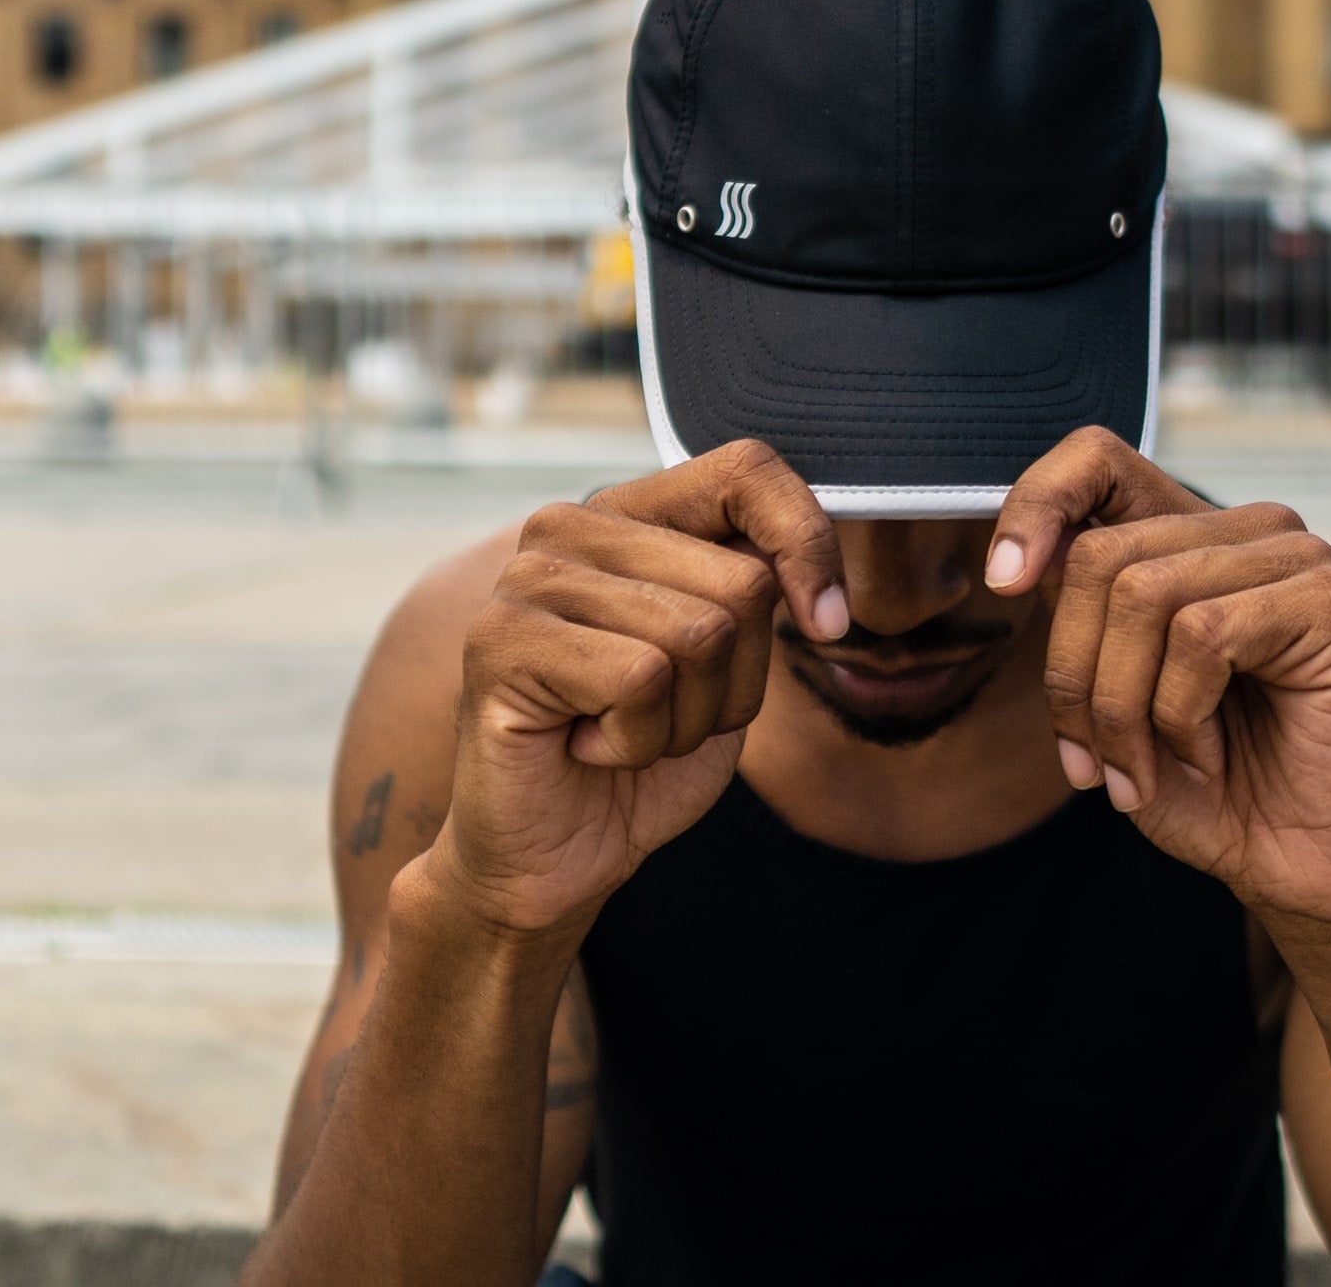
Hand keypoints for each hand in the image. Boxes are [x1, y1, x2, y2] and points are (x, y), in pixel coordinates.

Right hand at [427, 441, 845, 938]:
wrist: (553, 861)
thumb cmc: (645, 758)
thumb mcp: (730, 663)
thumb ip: (758, 590)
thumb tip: (808, 562)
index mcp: (630, 514)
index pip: (746, 470)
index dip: (807, 542)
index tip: (828, 624)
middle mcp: (571, 525)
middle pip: (742, 581)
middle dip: (736, 682)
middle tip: (665, 716)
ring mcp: (528, 576)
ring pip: (700, 633)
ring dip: (687, 719)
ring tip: (623, 733)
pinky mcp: (501, 639)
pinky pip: (641, 679)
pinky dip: (638, 742)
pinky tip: (587, 747)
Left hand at [986, 429, 1330, 933]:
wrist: (1304, 870)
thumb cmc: (1207, 787)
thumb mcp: (1110, 698)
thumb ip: (1076, 622)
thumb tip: (1015, 566)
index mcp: (1190, 538)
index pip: (1095, 459)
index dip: (1034, 504)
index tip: (1002, 584)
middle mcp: (1246, 529)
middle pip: (1100, 554)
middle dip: (1071, 672)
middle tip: (1087, 761)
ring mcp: (1297, 556)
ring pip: (1144, 592)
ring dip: (1120, 705)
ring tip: (1140, 771)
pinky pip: (1202, 632)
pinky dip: (1179, 711)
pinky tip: (1206, 754)